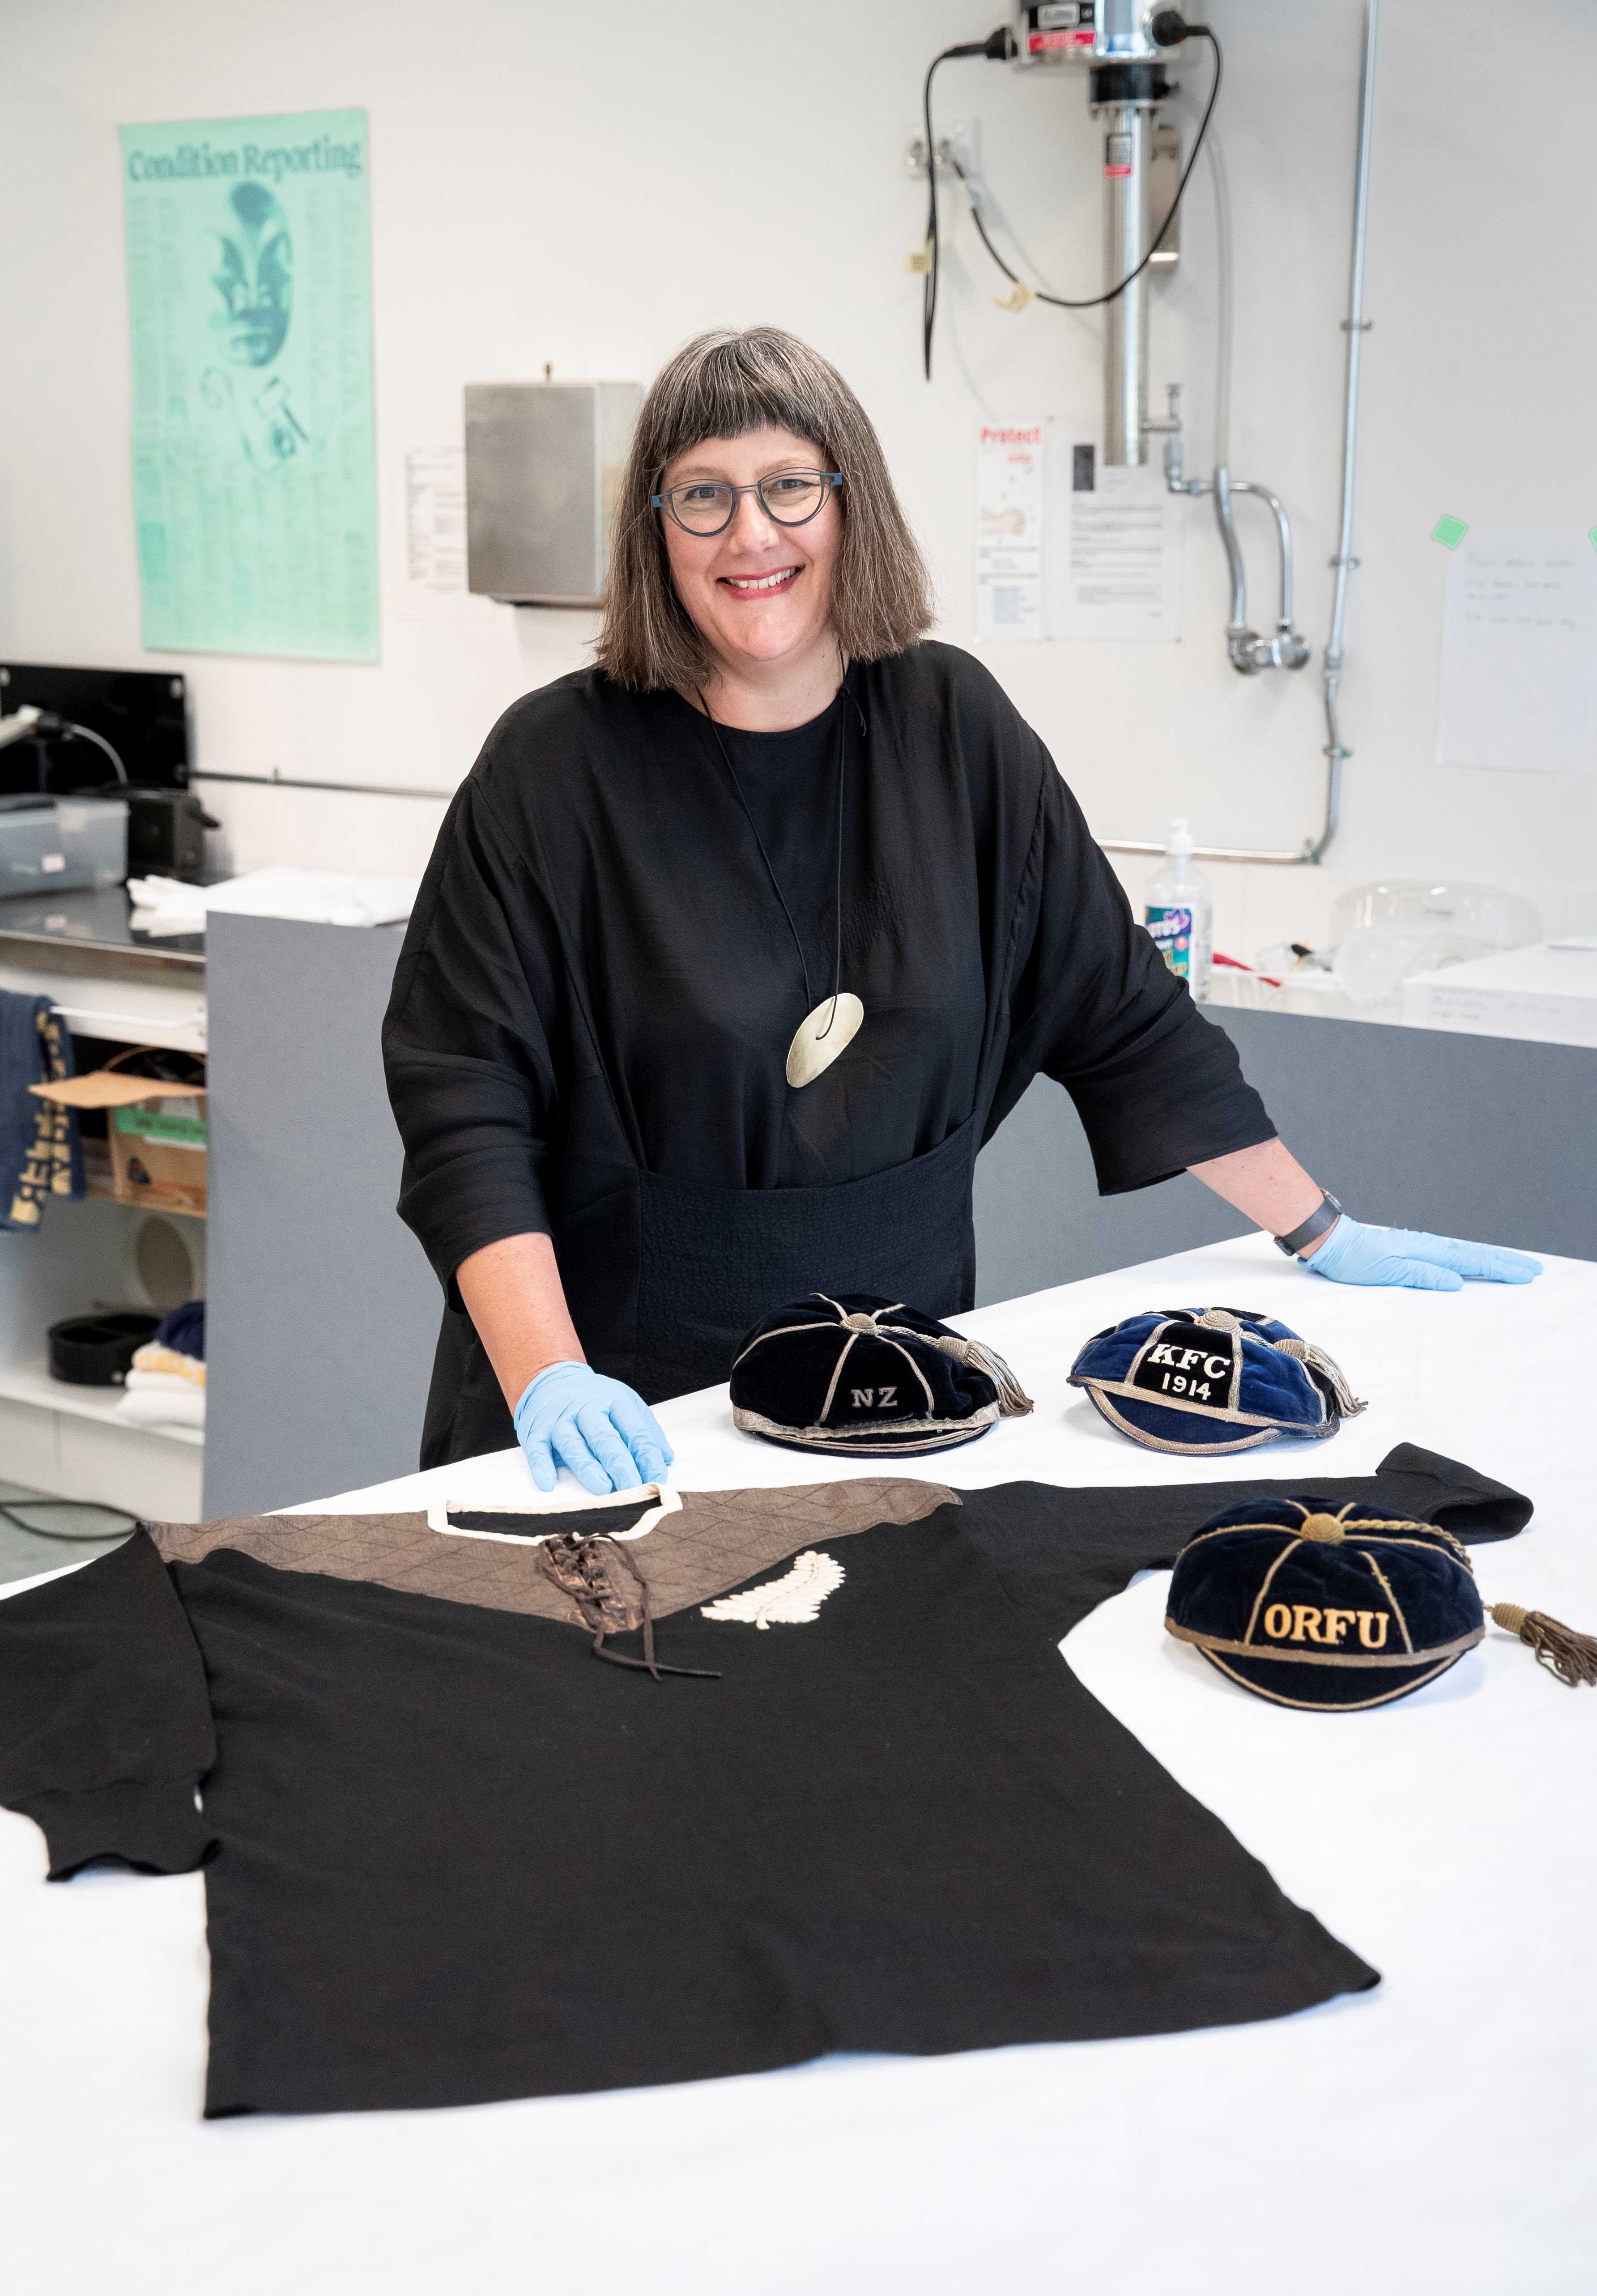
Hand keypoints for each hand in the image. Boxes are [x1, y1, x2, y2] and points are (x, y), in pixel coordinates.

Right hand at [512, 1361, 673, 1494]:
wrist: (550, 1379)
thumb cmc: (594, 1400)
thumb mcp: (625, 1404)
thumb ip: (646, 1431)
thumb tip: (666, 1460)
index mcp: (614, 1400)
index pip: (634, 1430)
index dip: (647, 1455)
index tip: (658, 1479)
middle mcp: (586, 1408)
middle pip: (605, 1437)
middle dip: (620, 1464)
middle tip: (633, 1487)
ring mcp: (559, 1419)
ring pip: (573, 1444)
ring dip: (588, 1467)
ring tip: (603, 1487)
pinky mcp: (536, 1431)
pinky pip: (537, 1450)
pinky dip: (542, 1466)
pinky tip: (549, 1483)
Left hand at [1303, 1214, 1541, 1292]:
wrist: (1332, 1242)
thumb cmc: (1355, 1259)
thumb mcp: (1388, 1271)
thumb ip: (1423, 1276)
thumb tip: (1456, 1282)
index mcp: (1427, 1252)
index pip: (1472, 1261)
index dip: (1501, 1268)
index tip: (1526, 1274)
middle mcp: (1429, 1247)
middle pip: (1476, 1255)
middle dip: (1506, 1263)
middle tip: (1534, 1269)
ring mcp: (1422, 1248)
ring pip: (1466, 1253)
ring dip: (1492, 1259)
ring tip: (1515, 1265)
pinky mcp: (1413, 1251)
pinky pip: (1451, 1255)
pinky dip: (1470, 1258)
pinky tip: (1474, 1263)